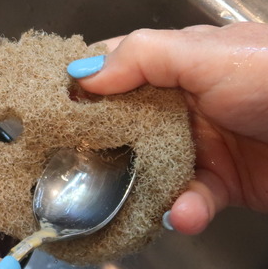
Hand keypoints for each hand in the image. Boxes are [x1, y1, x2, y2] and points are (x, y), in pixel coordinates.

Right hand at [67, 22, 267, 233]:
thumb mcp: (206, 54)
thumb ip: (141, 58)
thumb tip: (79, 74)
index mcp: (176, 63)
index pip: (115, 69)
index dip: (80, 87)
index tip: (45, 109)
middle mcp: (182, 104)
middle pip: (122, 126)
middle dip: (97, 146)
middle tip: (65, 165)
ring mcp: (201, 146)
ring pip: (148, 170)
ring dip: (139, 188)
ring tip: (128, 201)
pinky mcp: (222, 186)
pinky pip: (188, 201)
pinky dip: (184, 211)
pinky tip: (185, 214)